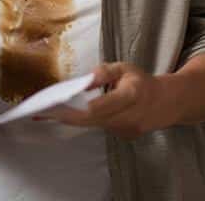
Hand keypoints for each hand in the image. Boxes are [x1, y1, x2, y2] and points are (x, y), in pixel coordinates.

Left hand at [41, 63, 175, 140]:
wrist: (165, 103)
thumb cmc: (141, 82)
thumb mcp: (125, 68)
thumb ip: (104, 73)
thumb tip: (85, 80)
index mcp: (131, 96)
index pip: (99, 107)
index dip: (78, 109)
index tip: (57, 106)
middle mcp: (128, 117)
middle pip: (90, 120)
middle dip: (65, 116)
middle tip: (39, 112)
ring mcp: (125, 130)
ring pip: (92, 125)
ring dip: (70, 119)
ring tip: (45, 113)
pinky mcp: (122, 136)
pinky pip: (98, 127)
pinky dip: (83, 121)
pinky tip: (67, 115)